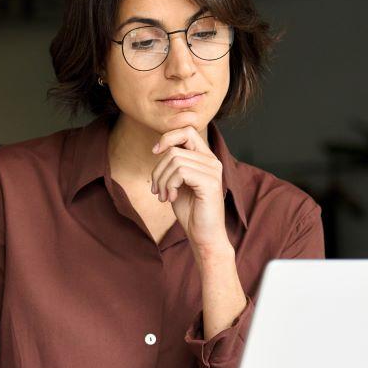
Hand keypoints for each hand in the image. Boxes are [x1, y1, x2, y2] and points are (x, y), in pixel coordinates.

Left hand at [150, 125, 229, 252]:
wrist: (203, 235)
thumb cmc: (190, 211)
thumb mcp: (177, 183)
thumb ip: (173, 165)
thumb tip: (159, 147)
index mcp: (205, 158)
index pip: (187, 131)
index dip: (167, 137)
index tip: (155, 152)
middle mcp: (212, 161)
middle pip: (174, 148)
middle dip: (158, 169)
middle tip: (156, 189)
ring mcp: (213, 171)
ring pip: (175, 160)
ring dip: (161, 180)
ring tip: (162, 196)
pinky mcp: (210, 182)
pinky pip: (181, 172)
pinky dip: (169, 185)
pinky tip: (170, 198)